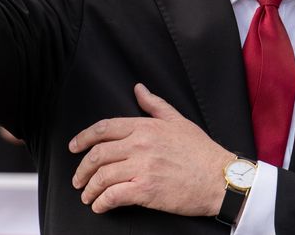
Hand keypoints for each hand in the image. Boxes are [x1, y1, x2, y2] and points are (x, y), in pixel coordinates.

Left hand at [69, 83, 235, 215]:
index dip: (83, 138)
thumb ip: (155, 105)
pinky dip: (101, 202)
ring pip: (102, 176)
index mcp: (146, 127)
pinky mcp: (146, 190)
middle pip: (97, 154)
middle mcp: (141, 145)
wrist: (220, 178)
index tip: (74, 147)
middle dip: (82, 169)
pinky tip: (100, 206)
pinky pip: (113, 196)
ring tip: (88, 196)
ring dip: (89, 189)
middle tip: (78, 179)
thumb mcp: (179, 121)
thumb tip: (139, 88)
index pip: (104, 128)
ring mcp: (142, 167)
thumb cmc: (201, 151)